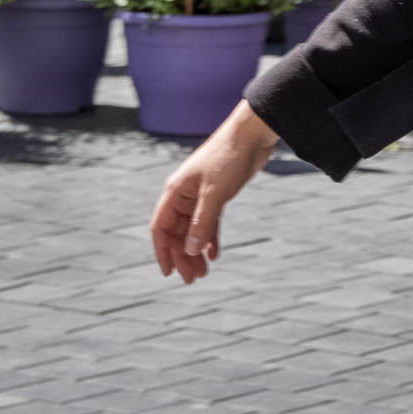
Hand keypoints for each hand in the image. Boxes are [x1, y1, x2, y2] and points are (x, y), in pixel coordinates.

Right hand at [150, 103, 278, 281]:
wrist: (252, 134)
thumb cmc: (229, 157)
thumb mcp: (215, 193)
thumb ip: (202, 223)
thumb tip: (191, 250)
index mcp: (175, 191)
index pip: (161, 227)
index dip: (162, 251)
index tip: (168, 272)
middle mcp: (183, 194)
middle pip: (177, 232)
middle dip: (182, 256)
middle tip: (192, 279)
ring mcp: (200, 195)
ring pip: (193, 229)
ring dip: (196, 250)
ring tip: (203, 272)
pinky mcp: (217, 195)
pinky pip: (209, 222)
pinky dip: (210, 238)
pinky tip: (214, 254)